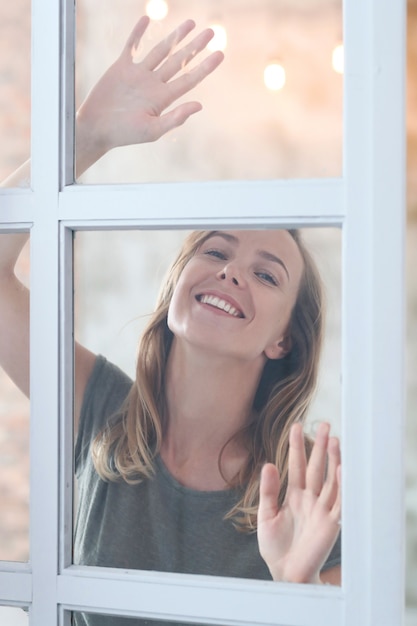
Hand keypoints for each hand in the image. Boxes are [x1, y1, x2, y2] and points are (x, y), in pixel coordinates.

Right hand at [75, 16, 223, 173]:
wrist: (96, 129)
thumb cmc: (124, 134)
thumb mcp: (152, 130)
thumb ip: (175, 118)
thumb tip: (199, 105)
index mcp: (163, 98)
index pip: (189, 79)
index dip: (205, 67)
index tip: (220, 54)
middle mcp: (154, 84)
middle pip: (179, 61)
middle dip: (195, 46)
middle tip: (211, 32)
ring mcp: (138, 74)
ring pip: (161, 50)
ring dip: (175, 37)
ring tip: (190, 23)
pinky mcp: (121, 68)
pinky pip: (132, 46)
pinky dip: (138, 33)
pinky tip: (147, 19)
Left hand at [257, 422, 340, 583]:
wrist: (284, 573)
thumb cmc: (275, 546)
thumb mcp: (265, 515)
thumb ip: (268, 490)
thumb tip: (268, 464)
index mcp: (293, 495)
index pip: (297, 465)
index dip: (296, 446)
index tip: (295, 426)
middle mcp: (310, 498)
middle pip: (317, 467)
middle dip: (320, 446)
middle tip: (324, 424)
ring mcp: (321, 509)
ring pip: (330, 479)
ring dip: (333, 460)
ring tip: (335, 440)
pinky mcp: (331, 523)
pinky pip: (339, 501)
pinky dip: (342, 486)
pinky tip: (341, 469)